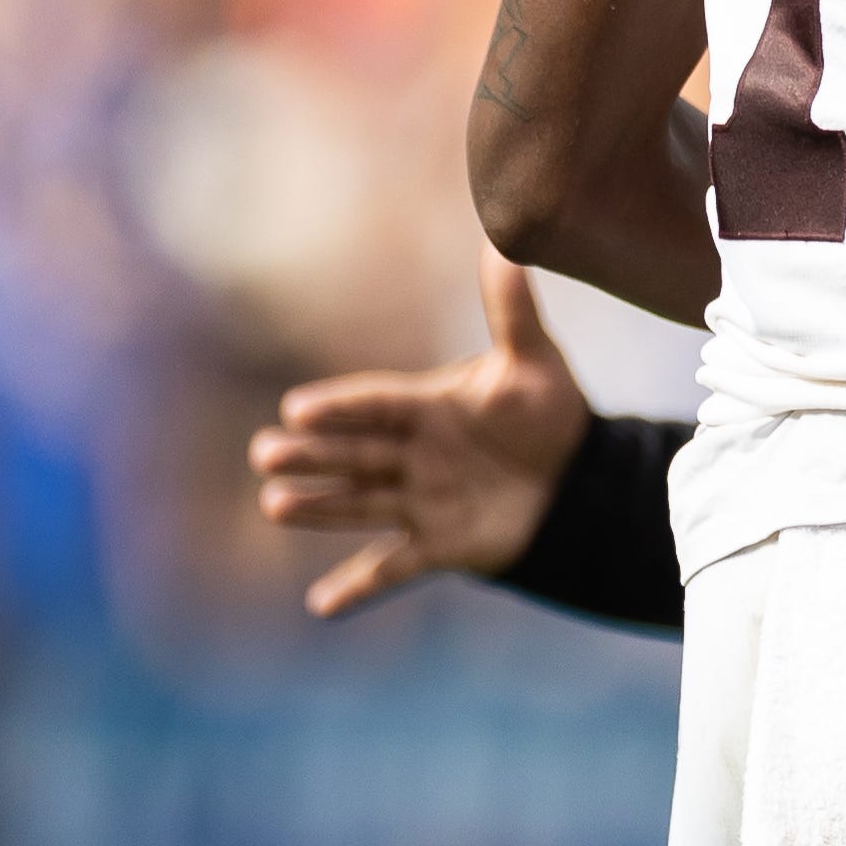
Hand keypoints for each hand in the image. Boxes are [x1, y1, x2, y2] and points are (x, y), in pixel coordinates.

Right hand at [249, 255, 592, 615]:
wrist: (580, 482)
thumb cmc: (550, 417)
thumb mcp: (533, 361)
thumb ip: (512, 309)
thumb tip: (507, 239)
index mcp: (428, 408)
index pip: (377, 404)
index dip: (342, 407)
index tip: (300, 406)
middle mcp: (412, 455)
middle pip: (355, 453)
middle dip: (312, 454)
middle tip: (265, 453)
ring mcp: (420, 501)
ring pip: (360, 503)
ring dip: (319, 506)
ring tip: (274, 505)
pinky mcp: (437, 545)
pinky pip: (392, 568)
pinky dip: (359, 587)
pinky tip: (321, 606)